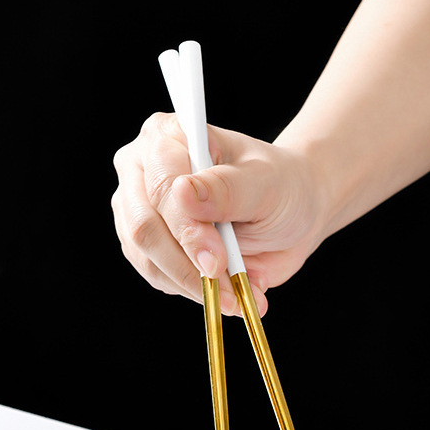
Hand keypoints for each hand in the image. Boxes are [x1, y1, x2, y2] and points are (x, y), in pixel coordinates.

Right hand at [112, 114, 321, 314]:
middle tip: (228, 284)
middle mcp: (142, 171)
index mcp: (167, 137)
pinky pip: (158, 278)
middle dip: (187, 264)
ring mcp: (138, 210)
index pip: (160, 186)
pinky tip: (225, 289)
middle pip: (144, 227)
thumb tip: (183, 193)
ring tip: (237, 292)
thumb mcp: (265, 183)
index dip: (187, 228)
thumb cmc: (279, 185)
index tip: (218, 259)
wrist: (291, 211)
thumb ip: (227, 188)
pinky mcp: (146, 246)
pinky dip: (193, 291)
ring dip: (194, 284)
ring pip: (148, 259)